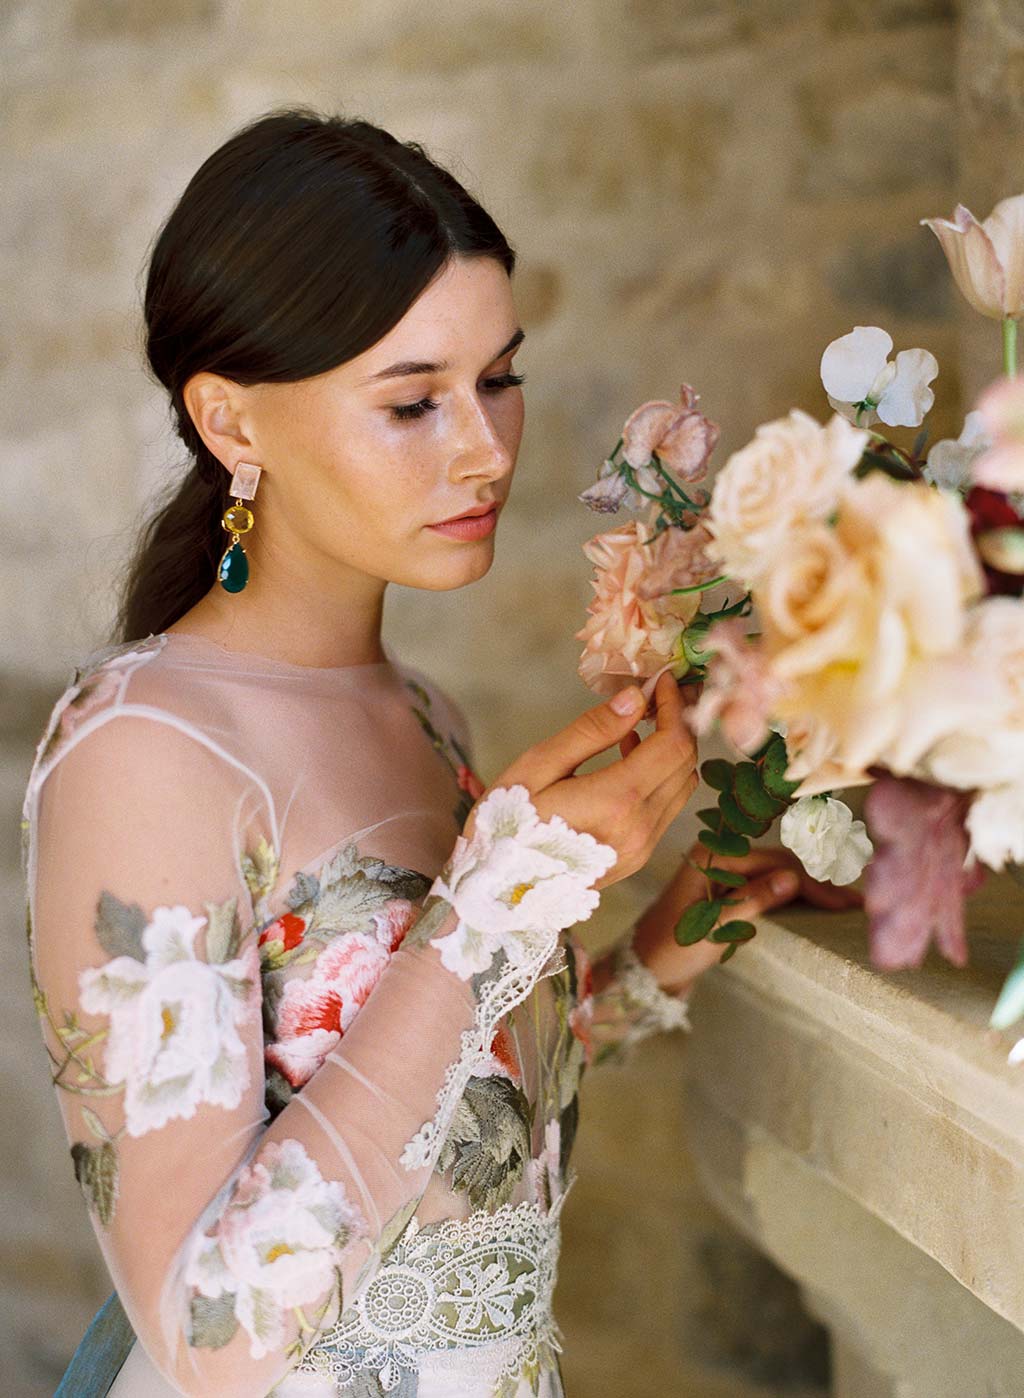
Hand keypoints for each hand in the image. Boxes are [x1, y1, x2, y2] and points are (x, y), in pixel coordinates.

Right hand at [464, 670, 697, 889]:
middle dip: (679, 724)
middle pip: (686, 764)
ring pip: (682, 788)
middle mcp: (640, 829)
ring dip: (671, 753)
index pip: (674, 744)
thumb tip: (635, 698)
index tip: (663, 681)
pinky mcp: (636, 860)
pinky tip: (626, 762)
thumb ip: (590, 731)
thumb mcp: (536, 768)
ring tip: (638, 726)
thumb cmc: (504, 826)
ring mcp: (641, 850)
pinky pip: (665, 810)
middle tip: (655, 697)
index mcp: (616, 802)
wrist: (493, 895)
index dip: (675, 706)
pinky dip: (659, 779)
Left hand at [626, 839, 863, 996]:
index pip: (775, 864)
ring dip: (811, 891)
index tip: (844, 904)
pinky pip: (768, 889)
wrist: (643, 970)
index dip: (812, 884)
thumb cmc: (671, 949)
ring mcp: (726, 874)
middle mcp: (720, 856)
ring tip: (847, 906)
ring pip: (779, 876)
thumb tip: (792, 879)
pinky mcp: (729, 892)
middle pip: (781, 865)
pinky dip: (795, 899)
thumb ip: (751, 901)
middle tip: (857, 904)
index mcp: (712, 856)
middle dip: (819, 884)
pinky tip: (819, 908)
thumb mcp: (712, 928)